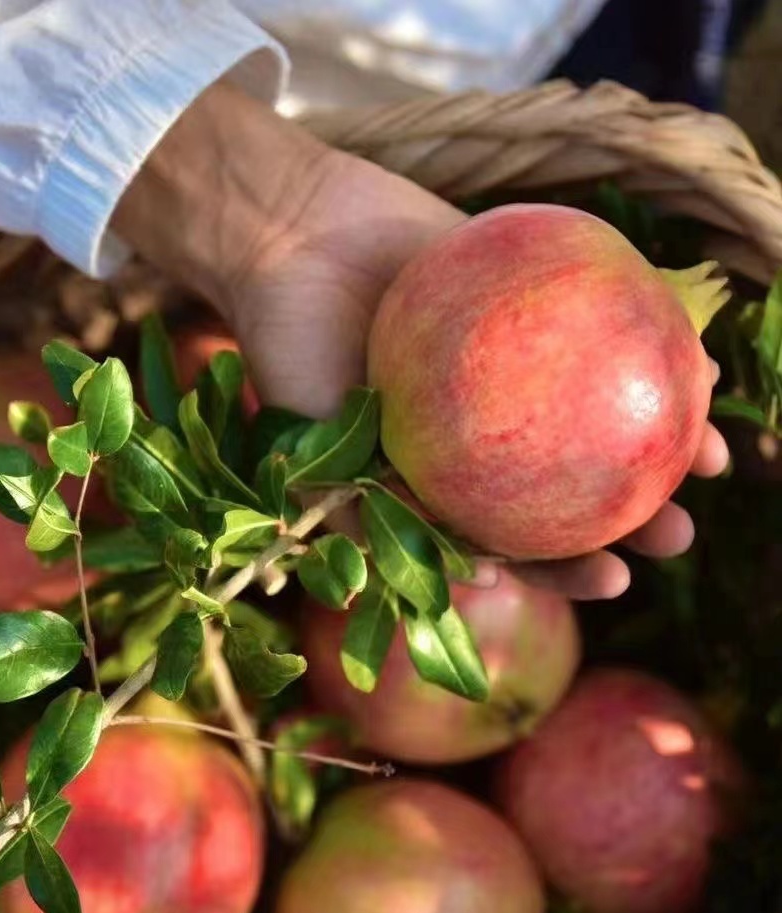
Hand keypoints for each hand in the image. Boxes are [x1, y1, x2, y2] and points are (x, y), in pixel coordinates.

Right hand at [113, 82, 728, 599]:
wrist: (288, 235)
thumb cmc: (290, 350)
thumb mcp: (316, 452)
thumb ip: (373, 522)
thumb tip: (468, 586)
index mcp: (441, 476)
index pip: (512, 536)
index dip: (564, 569)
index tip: (616, 583)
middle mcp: (482, 427)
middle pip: (565, 482)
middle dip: (629, 516)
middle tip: (678, 536)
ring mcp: (509, 365)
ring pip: (594, 410)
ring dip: (658, 438)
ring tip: (715, 462)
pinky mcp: (528, 295)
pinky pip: (599, 323)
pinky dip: (649, 343)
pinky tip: (700, 365)